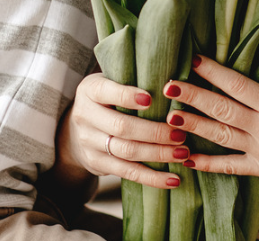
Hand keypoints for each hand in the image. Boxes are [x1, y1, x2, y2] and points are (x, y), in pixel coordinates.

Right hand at [60, 73, 191, 188]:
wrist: (75, 130)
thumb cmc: (107, 100)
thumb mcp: (110, 82)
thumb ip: (133, 80)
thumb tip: (176, 79)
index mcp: (90, 90)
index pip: (106, 92)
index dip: (127, 96)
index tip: (151, 99)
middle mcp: (85, 115)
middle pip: (122, 126)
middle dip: (154, 132)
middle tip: (181, 134)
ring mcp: (89, 142)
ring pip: (127, 151)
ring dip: (158, 154)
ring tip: (183, 153)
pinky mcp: (97, 163)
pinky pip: (127, 172)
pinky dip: (152, 178)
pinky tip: (173, 179)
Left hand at [162, 57, 258, 178]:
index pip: (238, 85)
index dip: (213, 72)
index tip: (193, 59)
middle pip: (223, 111)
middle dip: (193, 97)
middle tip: (168, 86)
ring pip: (221, 138)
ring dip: (194, 127)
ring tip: (170, 117)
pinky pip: (231, 167)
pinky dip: (208, 164)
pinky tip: (186, 158)